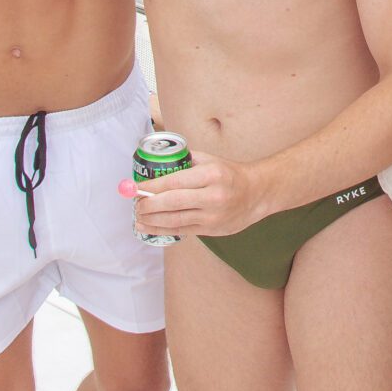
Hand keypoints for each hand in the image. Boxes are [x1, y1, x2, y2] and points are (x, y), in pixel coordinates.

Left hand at [122, 155, 272, 238]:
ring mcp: (212, 216)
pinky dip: (163, 229)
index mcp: (211, 174)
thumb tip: (157, 162)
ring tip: (137, 217)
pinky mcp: (212, 230)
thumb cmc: (229, 173)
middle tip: (135, 204)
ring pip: (175, 220)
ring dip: (152, 220)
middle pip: (172, 202)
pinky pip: (182, 231)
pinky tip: (149, 227)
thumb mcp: (210, 159)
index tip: (136, 187)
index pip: (174, 181)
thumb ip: (185, 160)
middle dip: (149, 204)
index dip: (152, 186)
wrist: (256, 193)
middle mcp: (213, 196)